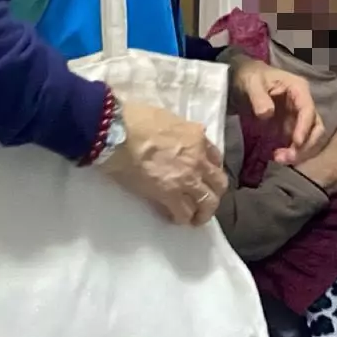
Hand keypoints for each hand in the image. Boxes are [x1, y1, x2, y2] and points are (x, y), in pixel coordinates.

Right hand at [102, 99, 228, 224]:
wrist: (118, 132)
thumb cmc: (134, 119)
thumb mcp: (167, 117)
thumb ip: (179, 131)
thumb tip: (176, 137)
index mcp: (196, 137)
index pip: (216, 158)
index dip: (211, 170)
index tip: (204, 177)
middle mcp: (198, 159)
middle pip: (218, 183)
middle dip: (214, 194)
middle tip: (203, 201)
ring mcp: (187, 178)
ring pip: (207, 202)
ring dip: (203, 212)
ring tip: (194, 219)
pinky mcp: (170, 194)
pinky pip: (183, 212)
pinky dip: (182, 218)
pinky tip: (175, 219)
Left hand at [228, 57, 322, 165]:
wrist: (244, 79)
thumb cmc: (250, 77)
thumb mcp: (251, 83)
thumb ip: (258, 97)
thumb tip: (267, 114)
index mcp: (298, 89)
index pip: (308, 110)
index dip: (304, 127)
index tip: (296, 143)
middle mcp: (303, 103)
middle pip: (315, 127)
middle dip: (306, 145)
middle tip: (287, 158)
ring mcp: (298, 117)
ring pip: (309, 138)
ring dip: (299, 152)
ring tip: (279, 159)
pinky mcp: (291, 127)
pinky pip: (297, 143)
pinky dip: (291, 152)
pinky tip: (277, 156)